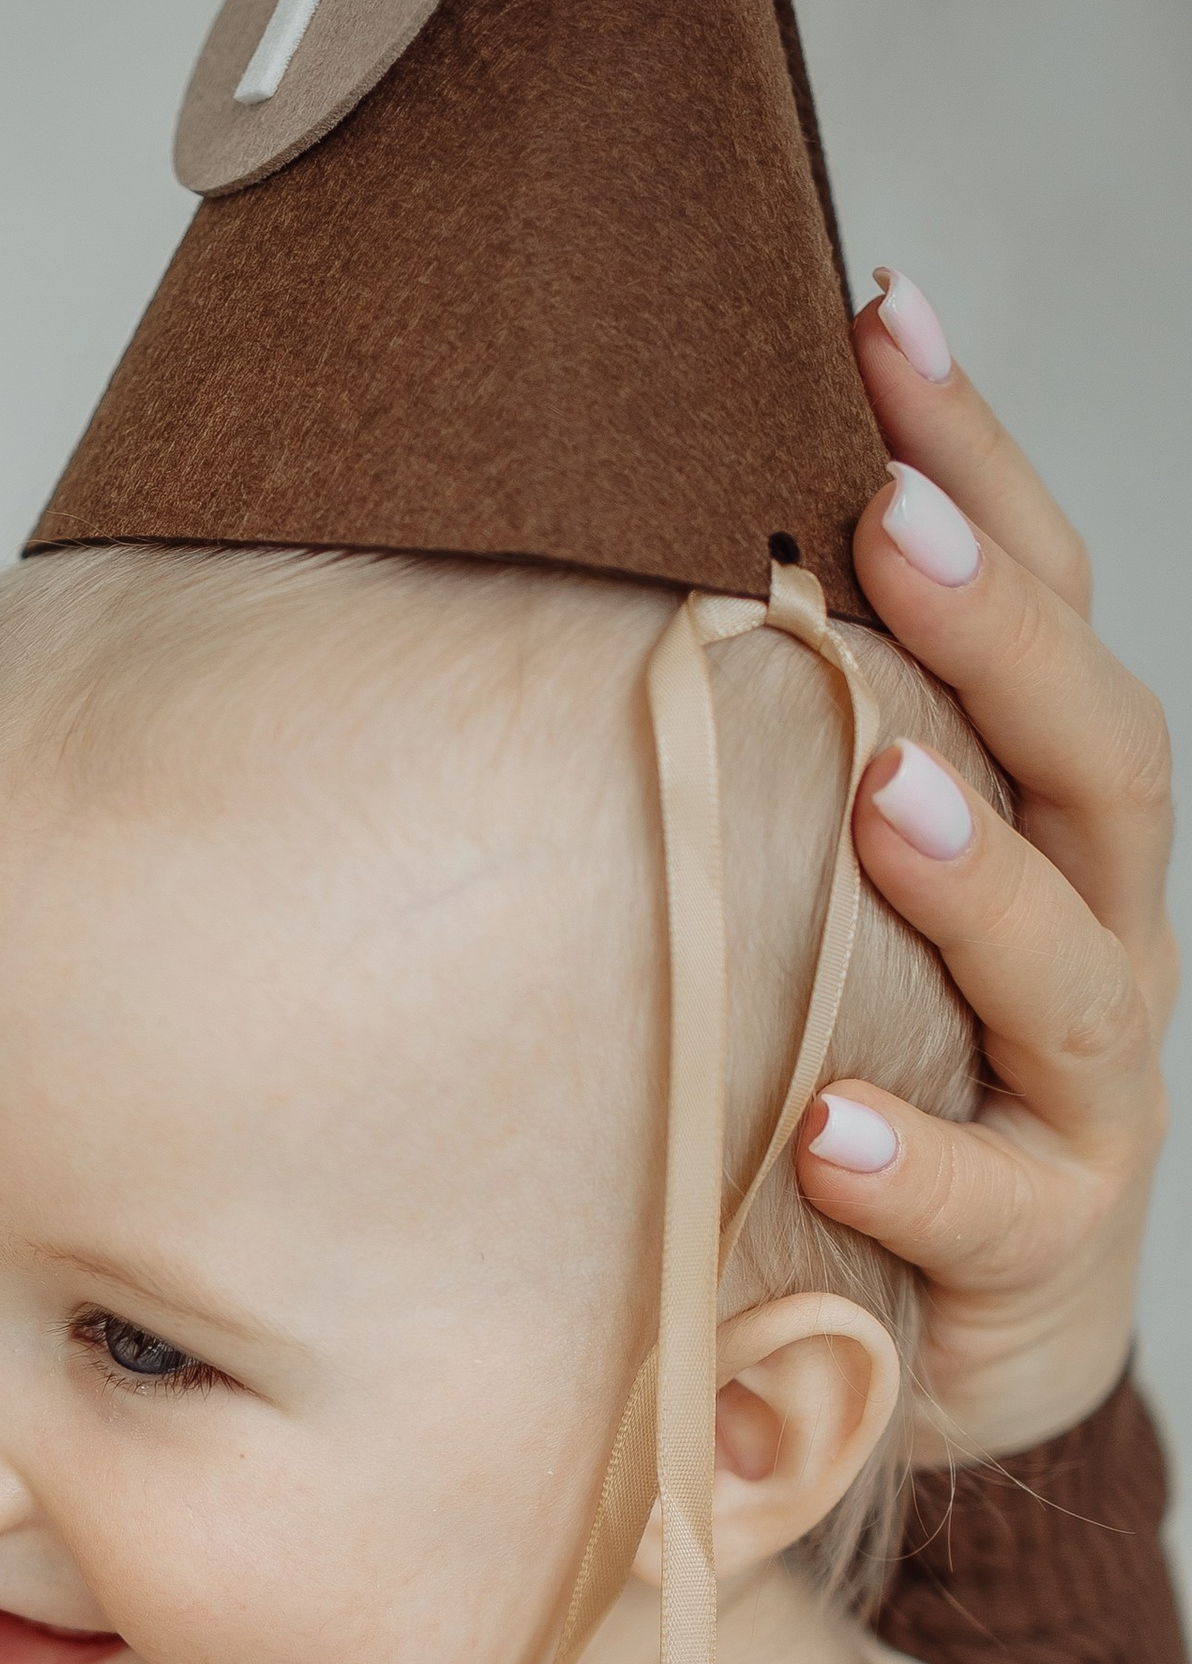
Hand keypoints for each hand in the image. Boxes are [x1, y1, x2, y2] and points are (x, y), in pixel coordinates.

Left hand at [796, 273, 1175, 1461]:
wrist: (920, 1352)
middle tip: (885, 516)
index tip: (878, 310)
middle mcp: (1090, 938)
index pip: (1036, 614)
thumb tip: (569, 572)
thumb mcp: (810, 918)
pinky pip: (991, 1205)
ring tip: (876, 791)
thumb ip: (746, 771)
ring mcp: (1080, 1099)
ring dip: (972, 876)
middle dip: (997, 626)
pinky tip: (825, 1124)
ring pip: (1068, 968)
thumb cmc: (847, 1090)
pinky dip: (914, 1163)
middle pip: (1095, 751)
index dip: (976, 465)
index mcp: (1041, 830)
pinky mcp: (1045, 1255)